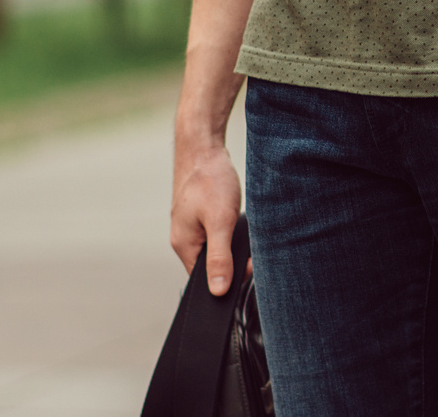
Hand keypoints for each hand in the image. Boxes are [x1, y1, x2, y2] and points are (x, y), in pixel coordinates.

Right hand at [171, 138, 244, 296]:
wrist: (203, 146)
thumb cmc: (209, 180)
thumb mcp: (220, 222)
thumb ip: (220, 257)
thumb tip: (218, 291)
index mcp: (184, 245)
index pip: (203, 280)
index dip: (228, 279)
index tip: (250, 270)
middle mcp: (184, 238)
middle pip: (210, 264)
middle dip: (233, 262)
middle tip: (254, 250)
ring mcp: (190, 225)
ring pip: (215, 247)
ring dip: (233, 245)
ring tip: (248, 233)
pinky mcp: (199, 213)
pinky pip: (216, 232)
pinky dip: (230, 231)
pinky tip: (241, 221)